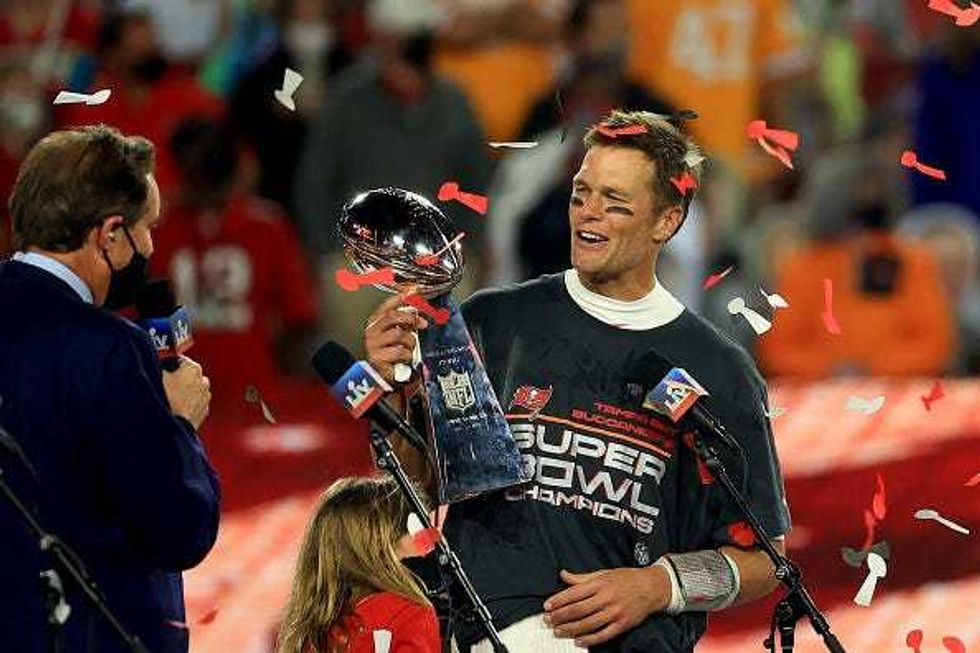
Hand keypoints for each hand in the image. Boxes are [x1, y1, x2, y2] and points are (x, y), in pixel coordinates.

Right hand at [162, 356, 210, 429]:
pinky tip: (175, 408)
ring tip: (169, 399)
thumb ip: (157, 365)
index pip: (179, 359)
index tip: (161, 370)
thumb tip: (153, 362)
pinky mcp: (204, 411)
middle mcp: (203, 381)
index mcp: (193, 368)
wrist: (171, 428)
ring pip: (192, 389)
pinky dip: (187, 403)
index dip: (168, 364)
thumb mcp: (155, 377)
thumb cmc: (164, 401)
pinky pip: (195, 402)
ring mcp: (205, 397)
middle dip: (177, 378)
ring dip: (183, 391)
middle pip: (187, 374)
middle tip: (163, 386)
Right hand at [364, 288, 428, 384]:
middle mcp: (372, 332)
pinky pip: (400, 351)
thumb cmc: (391, 355)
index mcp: (375, 323)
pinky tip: (404, 359)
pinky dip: (407, 355)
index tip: (413, 290)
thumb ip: (405, 321)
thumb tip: (417, 304)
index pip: (387, 306)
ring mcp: (373, 345)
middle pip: (392, 316)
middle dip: (411, 318)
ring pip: (399, 334)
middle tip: (422, 323)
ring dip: (410, 342)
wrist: (385, 378)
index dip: (400, 297)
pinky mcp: (378, 359)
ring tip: (409, 348)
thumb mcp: (398, 334)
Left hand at [543, 567, 670, 646]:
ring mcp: (615, 612)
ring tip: (558, 631)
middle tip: (548, 620)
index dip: (558, 600)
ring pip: (588, 623)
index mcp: (600, 583)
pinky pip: (603, 634)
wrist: (652, 587)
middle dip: (560, 616)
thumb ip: (582, 577)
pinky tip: (578, 641)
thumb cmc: (626, 579)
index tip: (547, 606)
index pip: (574, 593)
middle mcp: (607, 597)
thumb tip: (563, 574)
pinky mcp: (623, 624)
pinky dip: (590, 639)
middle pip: (578, 609)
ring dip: (571, 629)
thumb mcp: (603, 573)